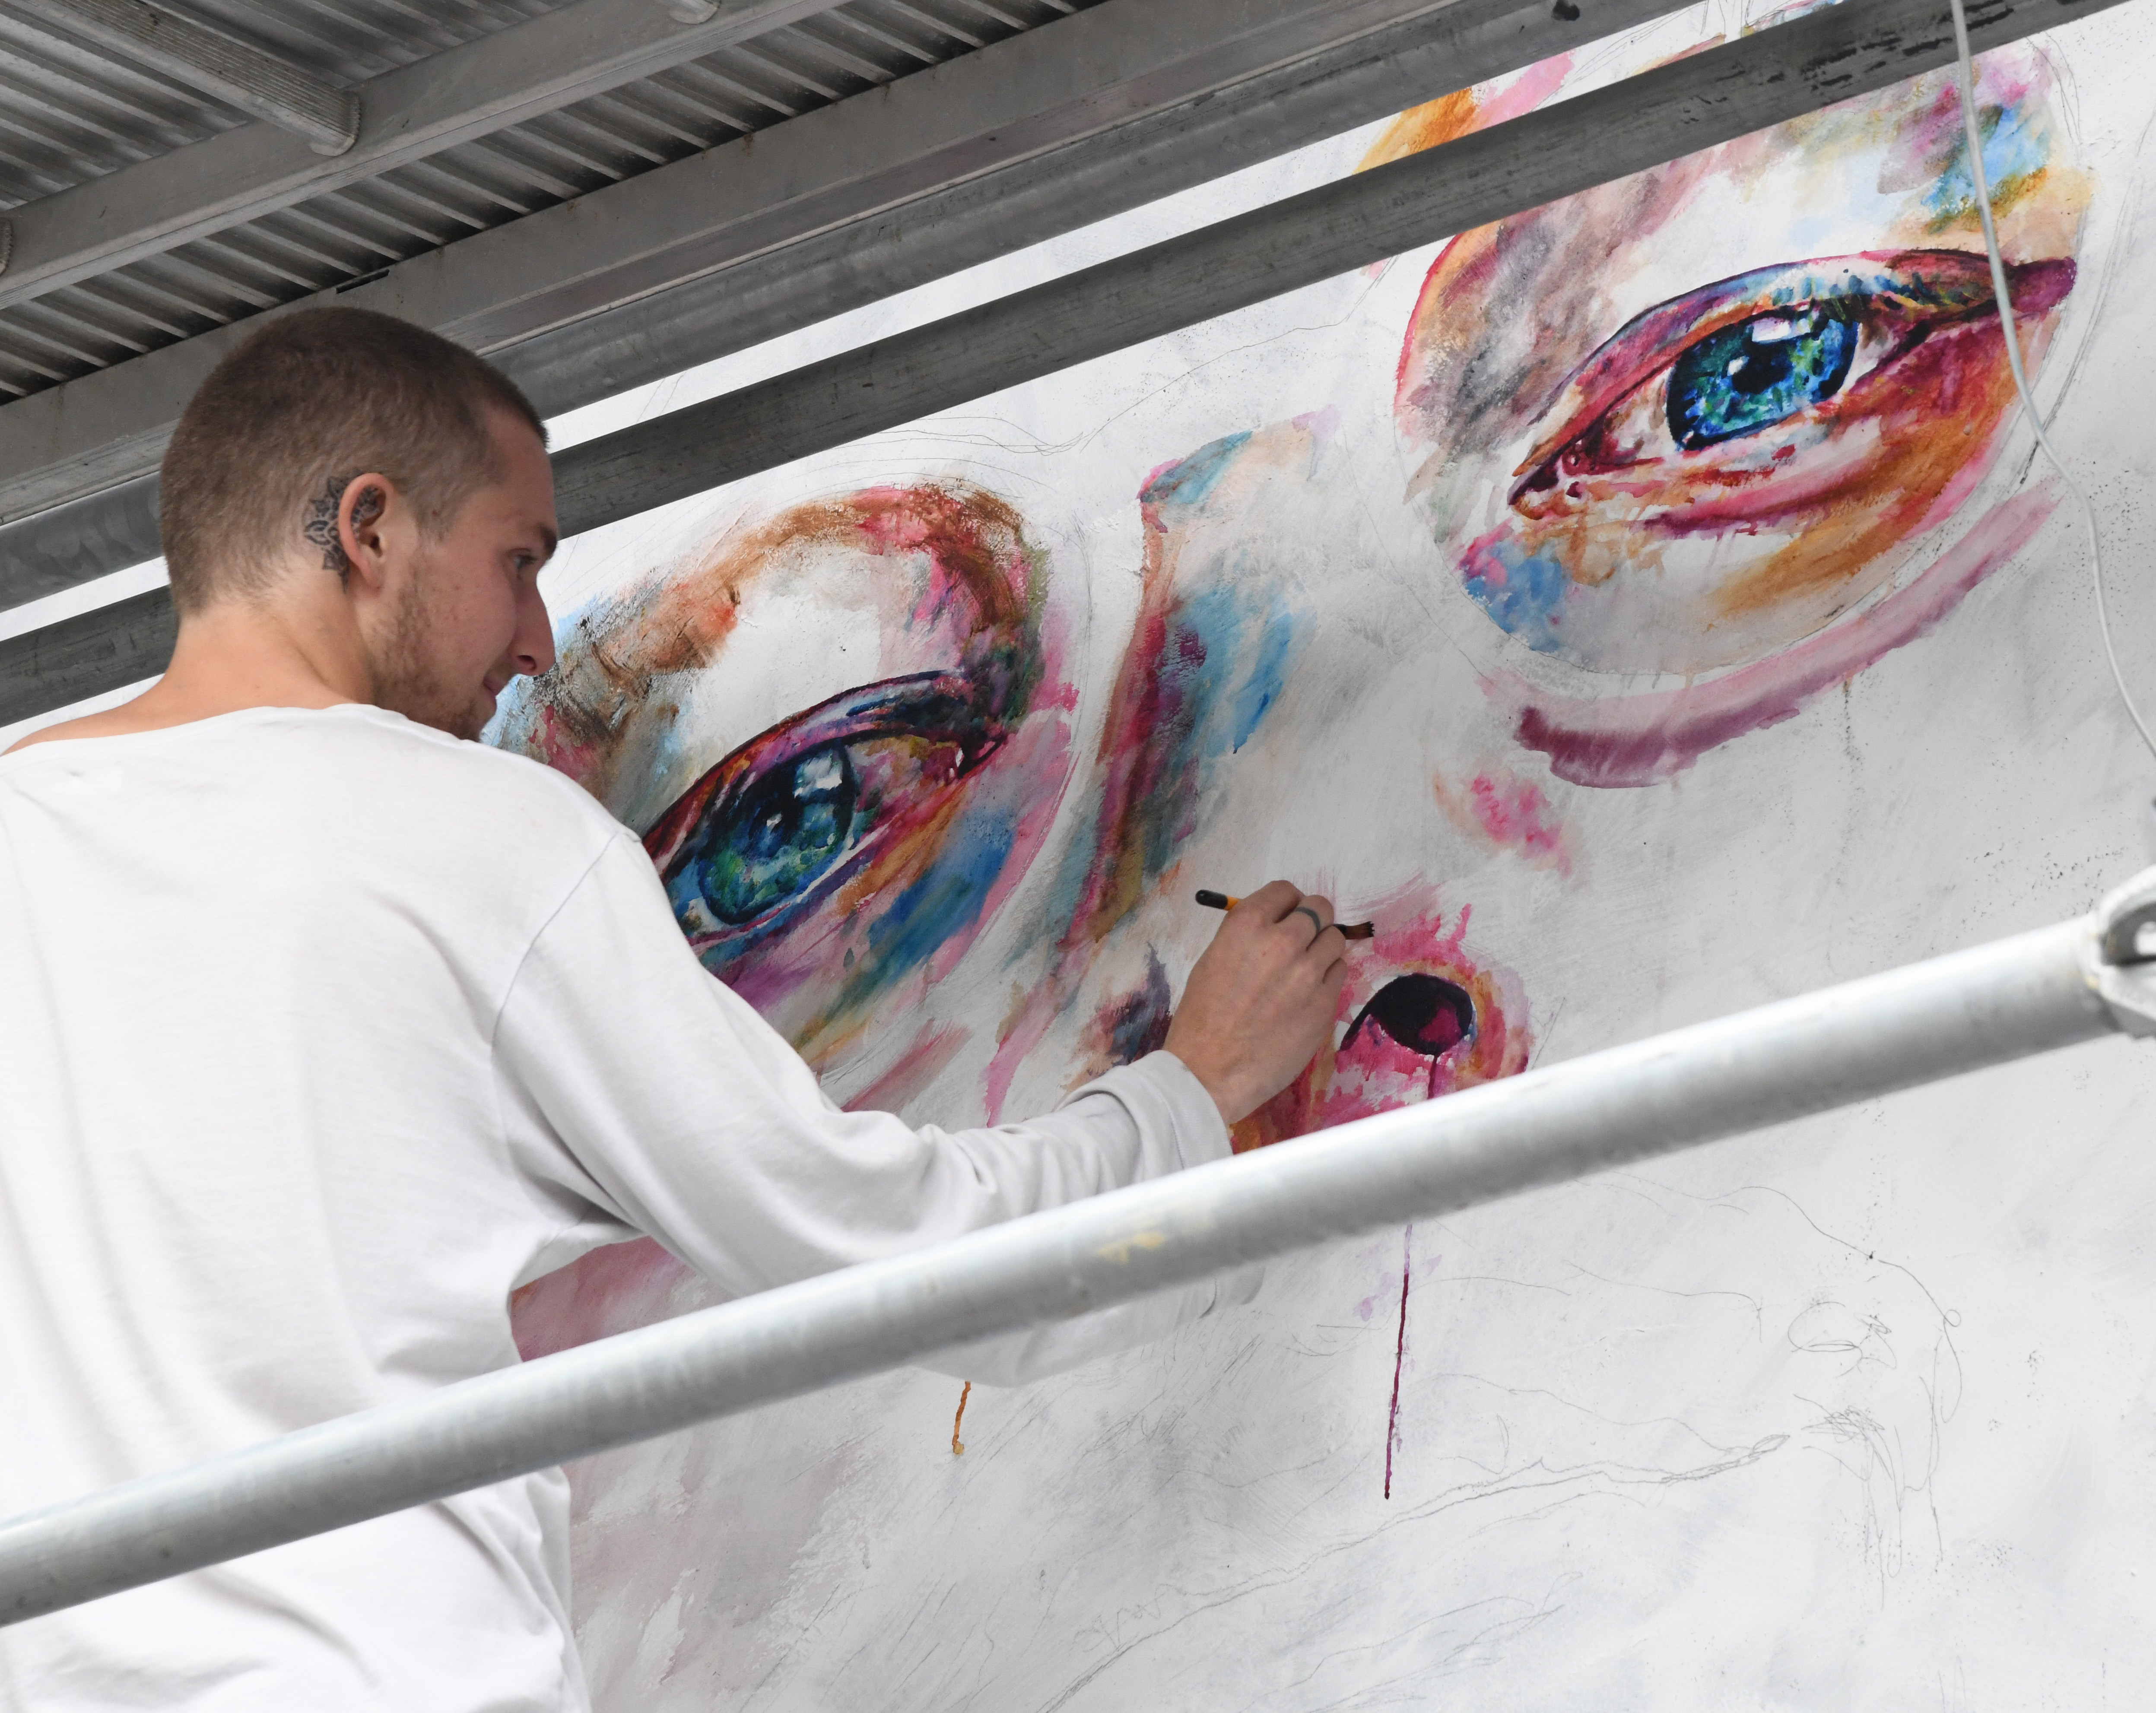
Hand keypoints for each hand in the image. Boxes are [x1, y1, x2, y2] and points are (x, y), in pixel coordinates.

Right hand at [1164, 880, 1350, 1124]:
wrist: (1209, 1071)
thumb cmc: (1201, 1018)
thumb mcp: (1212, 960)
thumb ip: (1246, 937)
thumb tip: (1274, 925)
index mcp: (1246, 925)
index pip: (1284, 890)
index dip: (1288, 902)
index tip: (1288, 913)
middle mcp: (1282, 941)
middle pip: (1319, 909)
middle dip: (1313, 919)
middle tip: (1305, 936)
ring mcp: (1308, 972)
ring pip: (1336, 940)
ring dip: (1323, 948)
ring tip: (1306, 968)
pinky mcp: (1325, 1002)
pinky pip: (1340, 973)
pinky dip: (1328, 977)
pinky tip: (1309, 992)